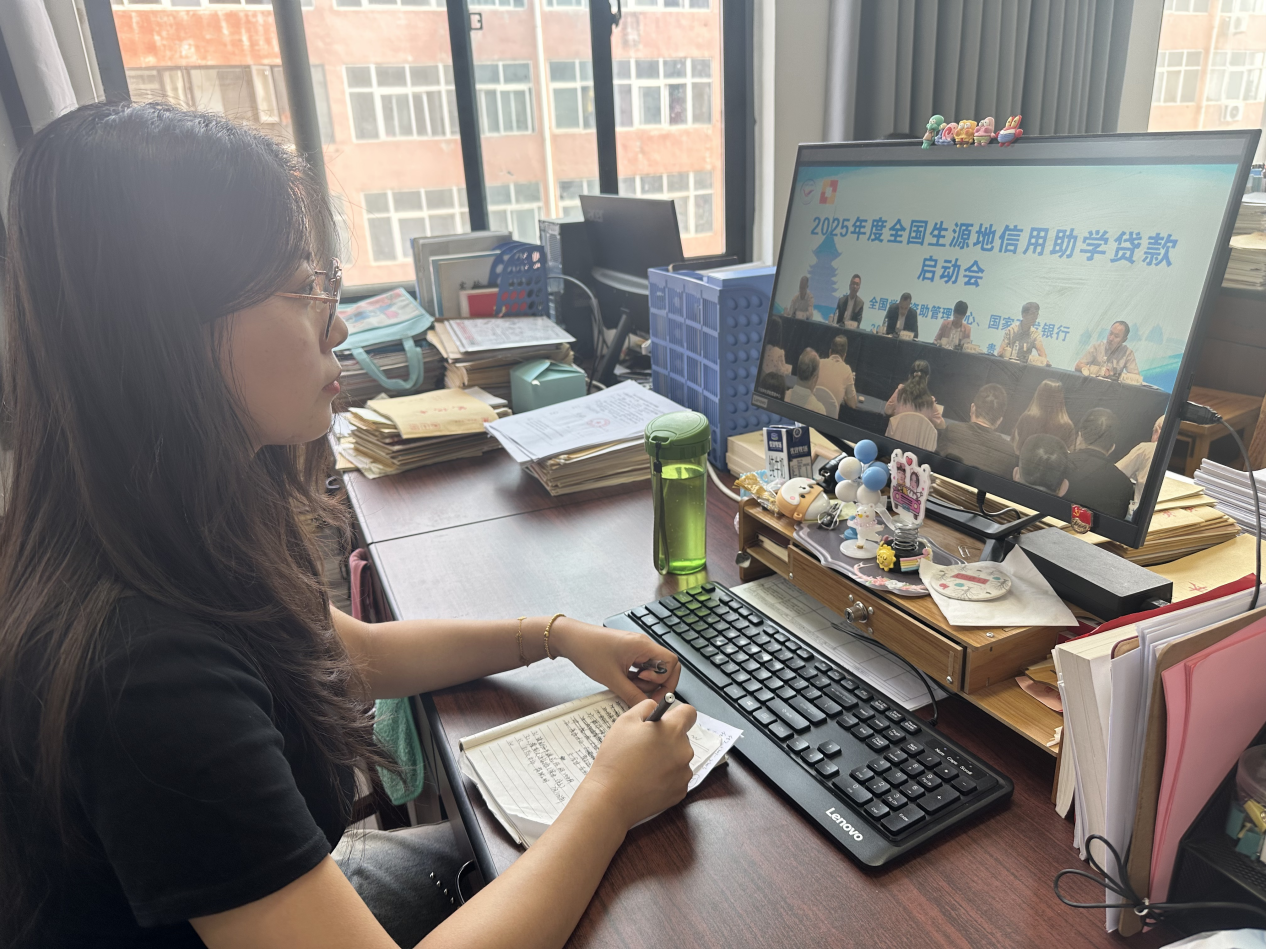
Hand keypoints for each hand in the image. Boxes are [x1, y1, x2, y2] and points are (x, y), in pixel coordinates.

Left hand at [551, 617, 680, 707]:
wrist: (571, 639)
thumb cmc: (589, 650)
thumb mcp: (612, 678)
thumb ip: (632, 694)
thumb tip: (647, 707)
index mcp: (643, 646)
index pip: (672, 663)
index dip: (668, 681)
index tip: (655, 694)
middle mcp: (643, 645)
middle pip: (665, 667)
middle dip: (656, 684)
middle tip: (641, 693)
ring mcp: (636, 648)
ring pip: (652, 669)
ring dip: (644, 682)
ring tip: (627, 685)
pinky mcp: (629, 652)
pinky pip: (641, 667)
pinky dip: (636, 678)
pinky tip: (623, 681)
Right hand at [579, 699, 696, 828]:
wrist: (611, 797)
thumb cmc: (616, 758)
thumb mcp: (625, 721)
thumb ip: (645, 707)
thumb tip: (656, 708)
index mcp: (673, 730)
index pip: (689, 713)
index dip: (676, 714)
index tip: (665, 720)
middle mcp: (684, 751)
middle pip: (681, 737)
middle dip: (666, 738)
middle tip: (644, 746)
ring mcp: (684, 774)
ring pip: (679, 758)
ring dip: (666, 758)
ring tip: (642, 766)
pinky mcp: (680, 792)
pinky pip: (676, 778)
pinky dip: (665, 777)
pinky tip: (647, 780)